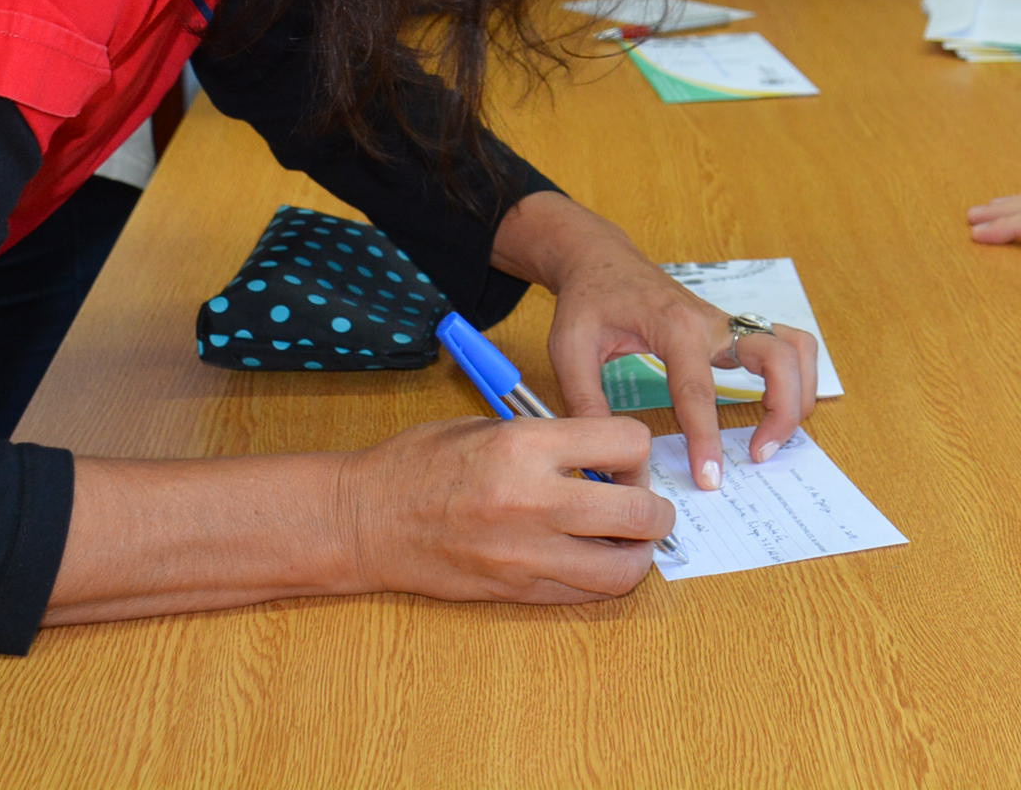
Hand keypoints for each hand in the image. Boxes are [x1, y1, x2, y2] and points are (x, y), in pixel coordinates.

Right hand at [337, 413, 670, 603]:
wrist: (365, 521)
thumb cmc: (420, 464)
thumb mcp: (490, 426)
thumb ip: (553, 440)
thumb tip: (608, 457)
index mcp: (525, 445)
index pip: (627, 443)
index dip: (637, 450)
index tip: (625, 457)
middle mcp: (532, 501)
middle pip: (639, 512)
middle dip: (655, 507)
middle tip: (642, 501)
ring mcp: (525, 554)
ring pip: (622, 569)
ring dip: (639, 553)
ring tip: (626, 538)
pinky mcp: (516, 591)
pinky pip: (585, 593)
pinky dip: (602, 578)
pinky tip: (592, 558)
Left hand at [498, 195, 820, 485]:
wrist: (602, 260)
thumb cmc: (588, 300)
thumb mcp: (569, 349)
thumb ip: (586, 404)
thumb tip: (602, 461)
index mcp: (674, 327)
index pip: (699, 391)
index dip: (707, 439)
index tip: (710, 479)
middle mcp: (713, 323)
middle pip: (778, 359)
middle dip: (781, 411)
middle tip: (759, 455)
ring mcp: (730, 324)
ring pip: (795, 348)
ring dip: (799, 393)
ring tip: (775, 437)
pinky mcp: (734, 330)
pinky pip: (787, 345)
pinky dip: (797, 376)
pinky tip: (780, 407)